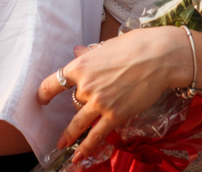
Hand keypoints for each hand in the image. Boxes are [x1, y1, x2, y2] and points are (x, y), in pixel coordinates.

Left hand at [37, 26, 191, 162]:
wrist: (160, 57)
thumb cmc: (137, 45)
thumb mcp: (108, 46)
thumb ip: (89, 53)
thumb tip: (76, 50)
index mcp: (82, 65)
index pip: (54, 82)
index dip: (45, 92)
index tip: (42, 98)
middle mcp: (86, 86)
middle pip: (72, 103)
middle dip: (72, 110)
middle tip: (69, 116)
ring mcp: (99, 102)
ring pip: (78, 123)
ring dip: (68, 136)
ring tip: (61, 144)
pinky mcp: (115, 115)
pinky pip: (96, 135)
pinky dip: (87, 147)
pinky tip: (79, 156)